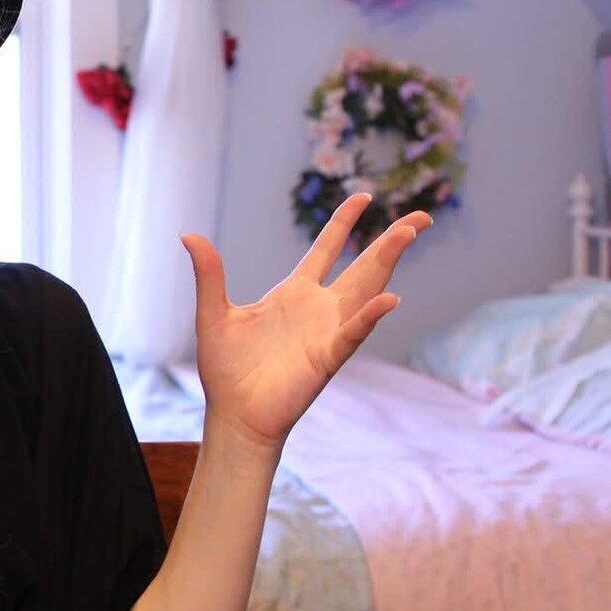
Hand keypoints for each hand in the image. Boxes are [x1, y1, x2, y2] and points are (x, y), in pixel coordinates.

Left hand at [181, 193, 430, 453]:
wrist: (233, 414)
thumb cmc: (226, 370)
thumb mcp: (213, 313)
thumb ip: (209, 275)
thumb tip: (188, 235)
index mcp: (293, 293)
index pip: (326, 250)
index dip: (345, 222)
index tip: (364, 196)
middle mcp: (318, 308)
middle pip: (362, 266)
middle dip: (391, 241)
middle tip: (422, 217)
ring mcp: (328, 331)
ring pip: (367, 290)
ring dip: (387, 263)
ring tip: (408, 233)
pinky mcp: (328, 356)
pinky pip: (353, 333)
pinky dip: (370, 316)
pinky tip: (389, 298)